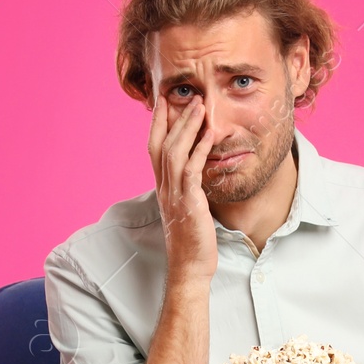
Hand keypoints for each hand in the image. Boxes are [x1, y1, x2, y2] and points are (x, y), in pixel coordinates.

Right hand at [148, 93, 217, 283]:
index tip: (163, 101)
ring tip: (199, 106)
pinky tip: (209, 135)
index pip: (154, 148)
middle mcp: (164, 188)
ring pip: (174, 152)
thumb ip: (186, 189)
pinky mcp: (189, 203)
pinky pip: (191, 170)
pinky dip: (199, 150)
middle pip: (162, 144)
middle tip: (184, 95)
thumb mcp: (186, 209)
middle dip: (172, 117)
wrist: (189, 268)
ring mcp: (174, 195)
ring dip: (187, 127)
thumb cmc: (191, 242)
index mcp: (162, 188)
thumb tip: (193, 175)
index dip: (157, 123)